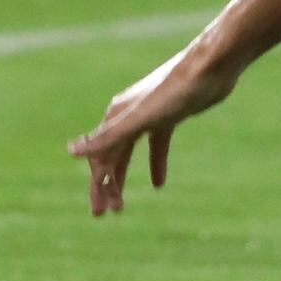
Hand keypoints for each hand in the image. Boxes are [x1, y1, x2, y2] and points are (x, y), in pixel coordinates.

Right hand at [69, 40, 235, 214]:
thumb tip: (70, 151)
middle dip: (107, 185)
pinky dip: (154, 164)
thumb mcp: (141, 120)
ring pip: (129, 151)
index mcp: (117, 116)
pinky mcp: (169, 116)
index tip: (100, 211)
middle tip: (107, 213)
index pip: (100, 157)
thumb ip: (108, 137)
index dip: (98, 184)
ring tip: (123, 204)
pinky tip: (159, 184)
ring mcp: (148, 115)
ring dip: (123, 176)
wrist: (211, 67)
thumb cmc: (175, 92)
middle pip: (111, 155)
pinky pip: (155, 145)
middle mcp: (127, 115)